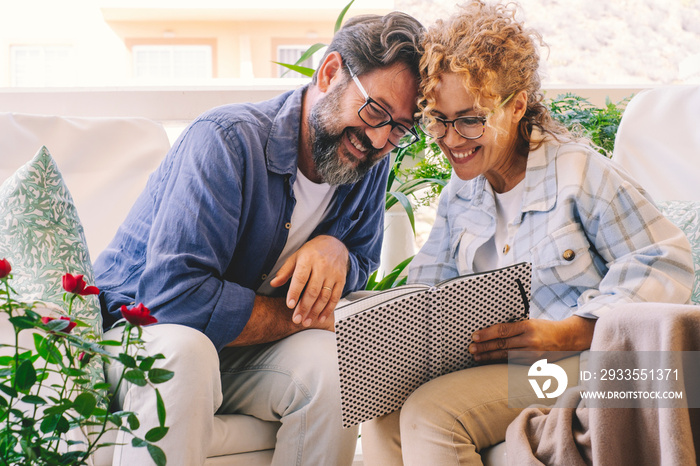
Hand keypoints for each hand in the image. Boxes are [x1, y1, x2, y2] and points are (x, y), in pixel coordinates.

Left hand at [269, 235, 348, 327]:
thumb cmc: (313, 251)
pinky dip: (328, 309)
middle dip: (304, 307)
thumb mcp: (296, 256)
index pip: (300, 278)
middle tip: (297, 319)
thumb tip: (273, 283)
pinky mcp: (341, 280)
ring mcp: (333, 274)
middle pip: (313, 290)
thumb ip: (285, 271)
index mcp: (308, 259)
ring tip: (306, 321)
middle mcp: (322, 267)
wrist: (335, 244)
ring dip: (315, 311)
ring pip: (324, 296)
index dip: (295, 292)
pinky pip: (335, 297)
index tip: (290, 305)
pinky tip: (321, 317)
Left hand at [468, 316, 595, 362]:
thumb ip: (514, 326)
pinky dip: (500, 361)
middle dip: (484, 347)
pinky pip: (513, 362)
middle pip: (502, 344)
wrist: (567, 339)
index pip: (503, 330)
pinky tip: (490, 361)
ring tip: (476, 356)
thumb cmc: (545, 327)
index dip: (487, 334)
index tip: (474, 336)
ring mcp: (532, 354)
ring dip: (489, 356)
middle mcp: (530, 341)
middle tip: (470, 348)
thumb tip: (491, 329)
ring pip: (506, 356)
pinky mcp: (534, 363)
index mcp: (528, 326)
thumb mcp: (530, 321)